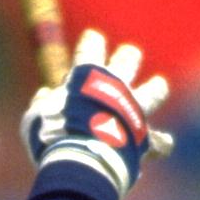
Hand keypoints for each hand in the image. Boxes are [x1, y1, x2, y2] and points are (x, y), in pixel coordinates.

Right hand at [22, 31, 173, 199]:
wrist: (81, 159)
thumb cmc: (52, 134)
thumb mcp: (35, 117)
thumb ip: (41, 104)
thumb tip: (46, 96)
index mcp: (88, 75)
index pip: (92, 46)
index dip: (92, 42)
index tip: (92, 40)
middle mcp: (115, 86)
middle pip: (129, 59)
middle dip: (128, 57)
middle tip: (128, 57)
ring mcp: (133, 109)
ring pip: (154, 91)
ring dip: (156, 88)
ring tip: (159, 85)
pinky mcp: (144, 136)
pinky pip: (158, 141)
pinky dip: (160, 144)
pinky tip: (164, 146)